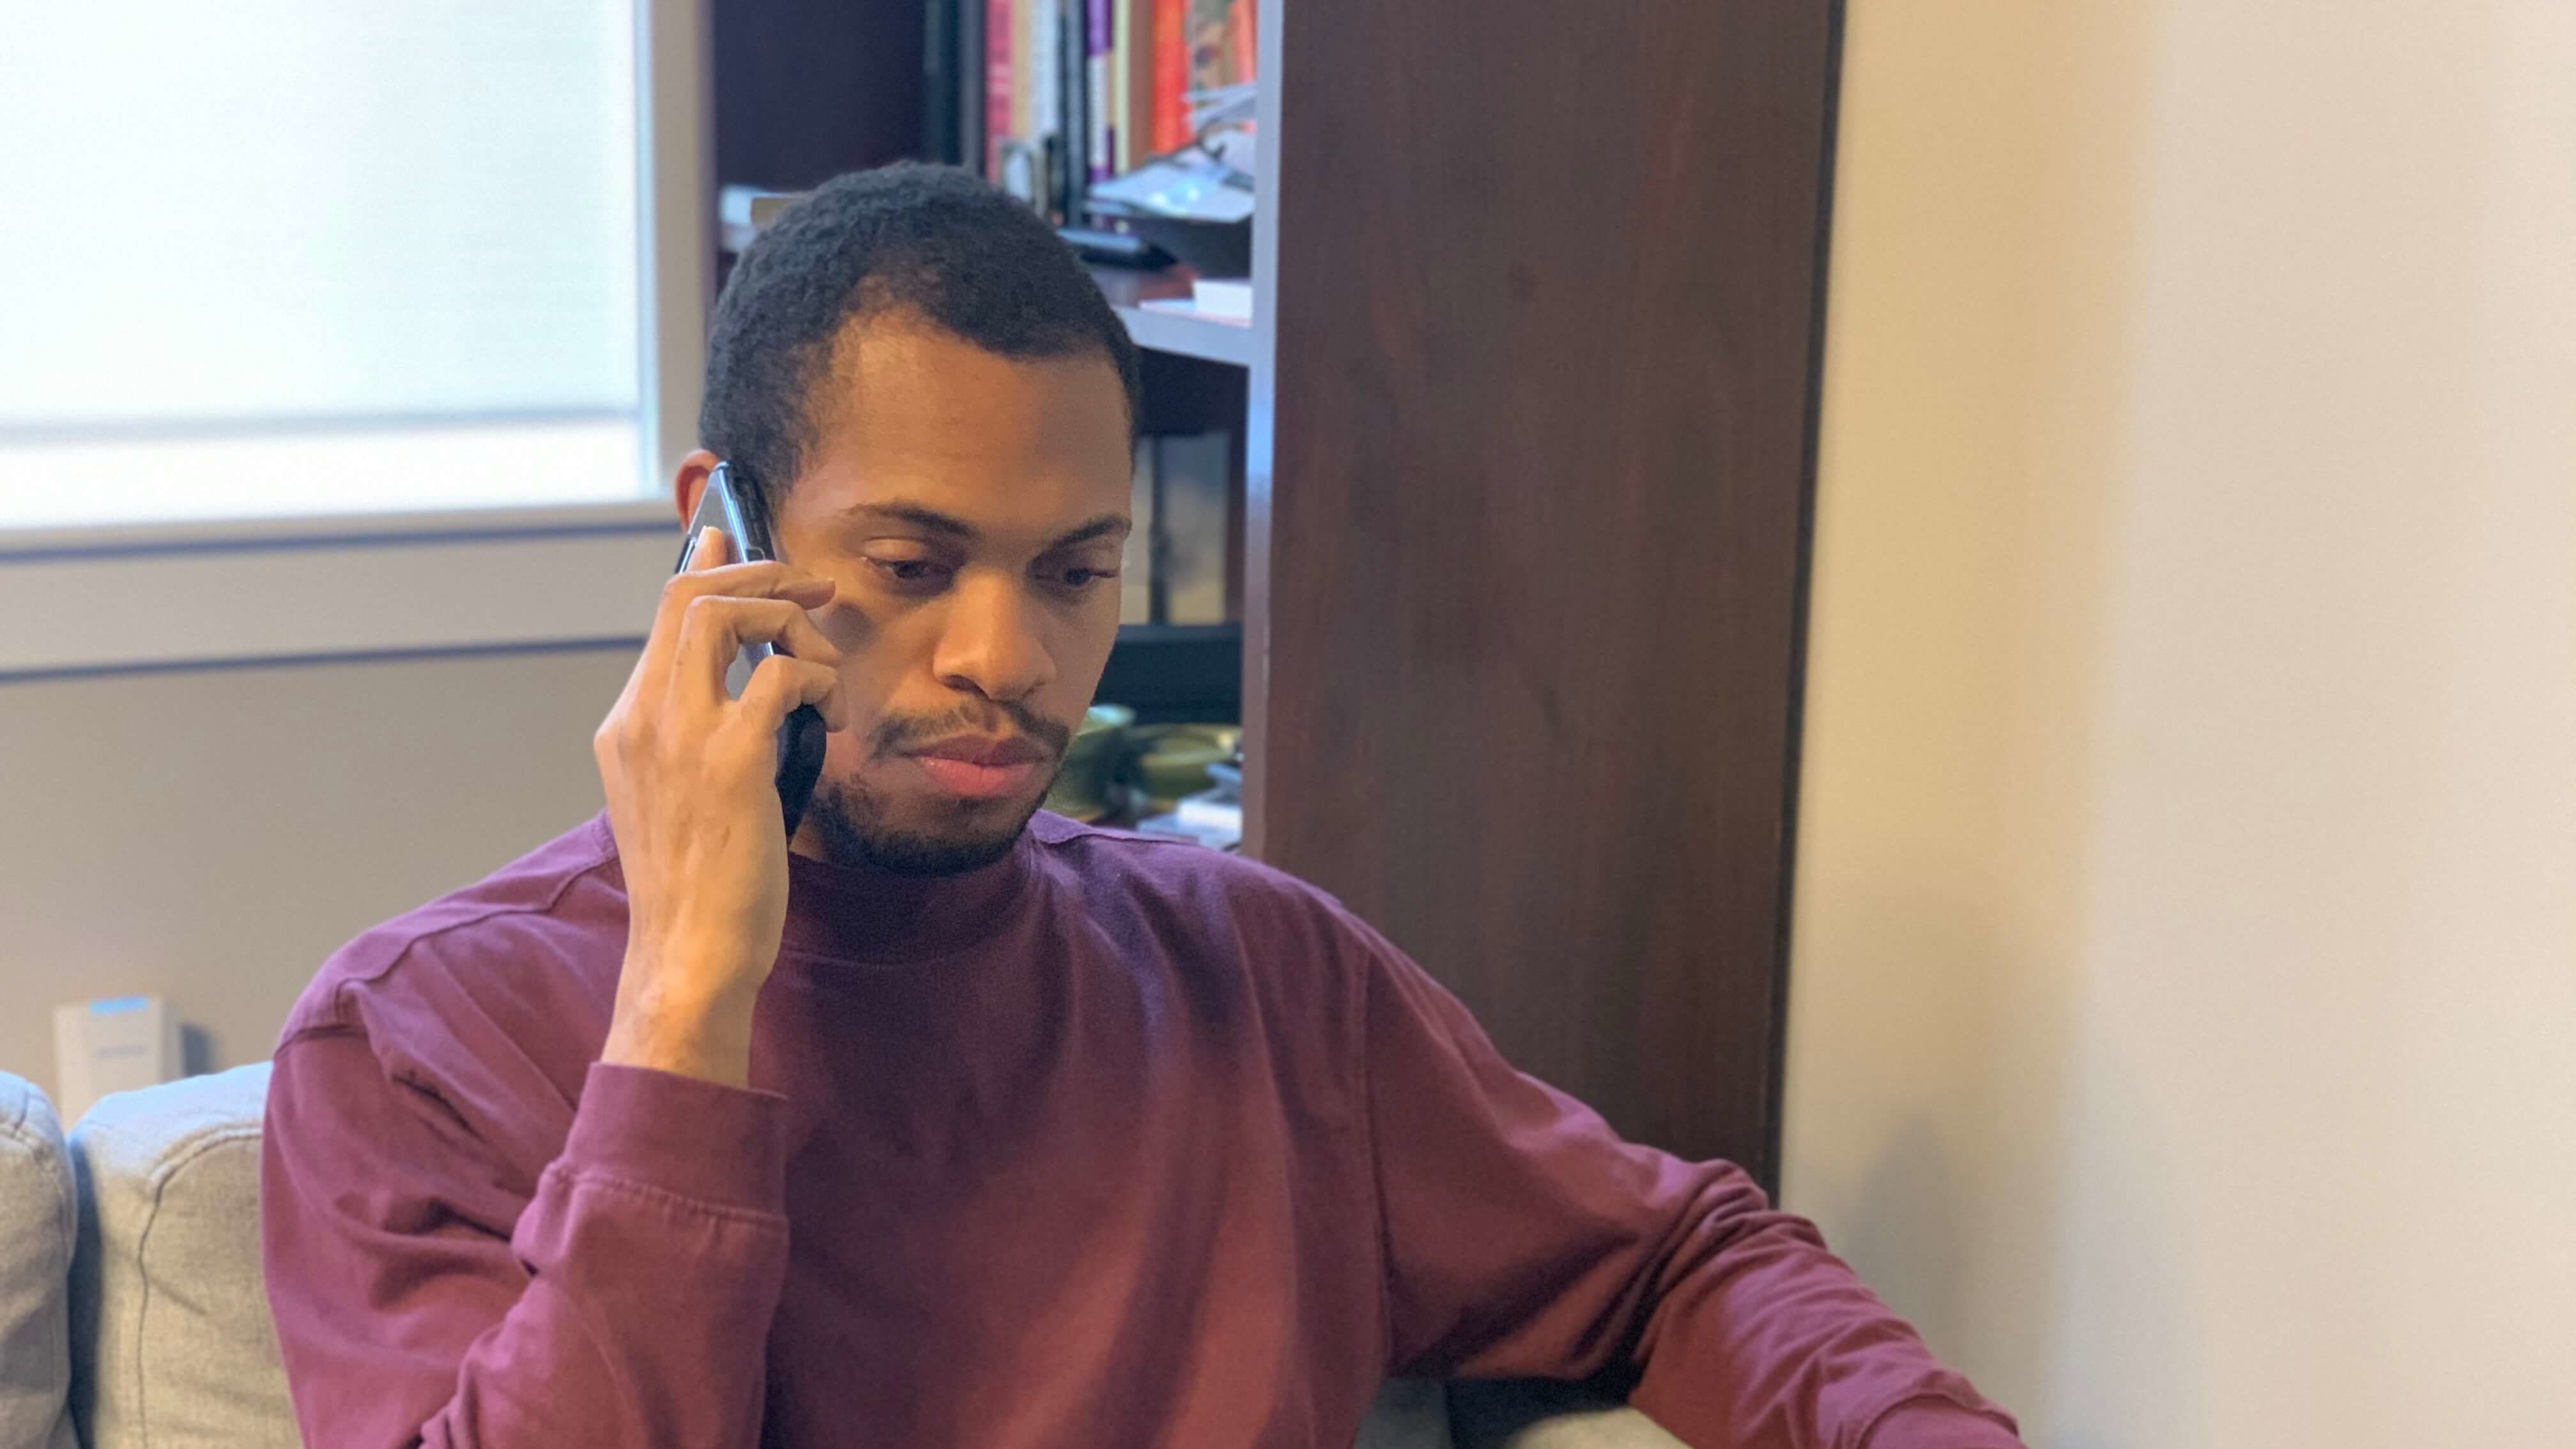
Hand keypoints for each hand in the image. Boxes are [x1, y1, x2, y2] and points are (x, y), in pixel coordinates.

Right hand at [593, 527, 847, 1085]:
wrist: (687, 954)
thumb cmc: (697, 888)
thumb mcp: (679, 799)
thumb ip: (697, 742)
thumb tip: (750, 695)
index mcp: (626, 726)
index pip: (663, 617)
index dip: (707, 568)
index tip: (738, 542)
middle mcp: (642, 718)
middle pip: (689, 595)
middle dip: (758, 573)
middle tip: (810, 585)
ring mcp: (681, 735)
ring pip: (726, 615)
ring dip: (790, 622)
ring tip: (824, 666)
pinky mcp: (730, 760)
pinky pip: (779, 676)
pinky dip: (816, 679)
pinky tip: (831, 716)